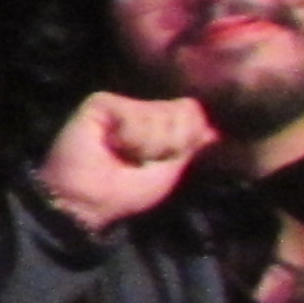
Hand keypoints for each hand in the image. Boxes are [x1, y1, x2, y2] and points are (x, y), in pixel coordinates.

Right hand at [36, 90, 213, 230]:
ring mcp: (121, 104)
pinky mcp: (101, 103)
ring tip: (122, 154)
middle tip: (140, 158)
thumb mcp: (170, 170)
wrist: (89, 199)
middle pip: (182, 112)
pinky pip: (135, 114)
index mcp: (158, 125)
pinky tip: (111, 145)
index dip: (186, 138)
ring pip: (160, 114)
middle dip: (168, 143)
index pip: (192, 112)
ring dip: (146, 144)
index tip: (164, 158)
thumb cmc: (126, 191)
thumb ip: (190, 145)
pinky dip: (130, 137)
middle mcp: (141, 109)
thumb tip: (214, 130)